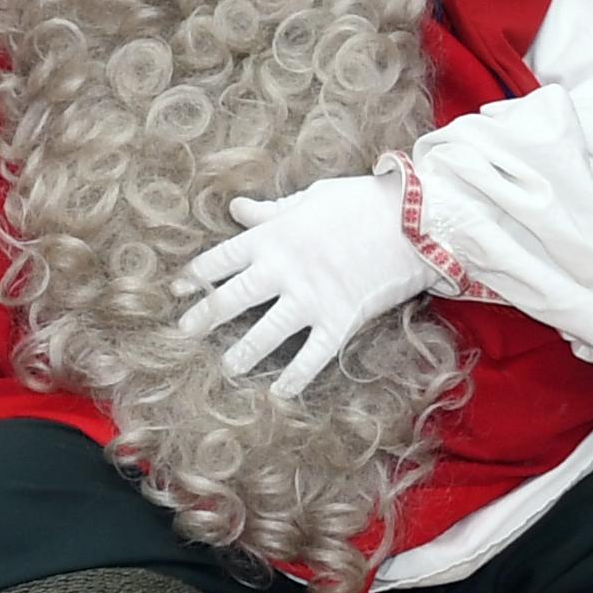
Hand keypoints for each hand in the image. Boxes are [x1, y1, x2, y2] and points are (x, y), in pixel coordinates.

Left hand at [174, 172, 433, 397]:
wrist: (414, 220)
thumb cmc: (360, 201)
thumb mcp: (309, 198)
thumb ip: (269, 211)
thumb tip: (235, 208)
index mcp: (272, 237)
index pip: (220, 259)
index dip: (196, 275)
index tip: (177, 289)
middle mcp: (284, 270)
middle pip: (232, 299)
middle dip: (205, 317)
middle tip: (184, 332)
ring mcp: (311, 299)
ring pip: (265, 334)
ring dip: (242, 354)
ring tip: (225, 368)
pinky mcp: (339, 321)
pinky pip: (310, 357)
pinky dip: (293, 378)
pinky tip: (278, 393)